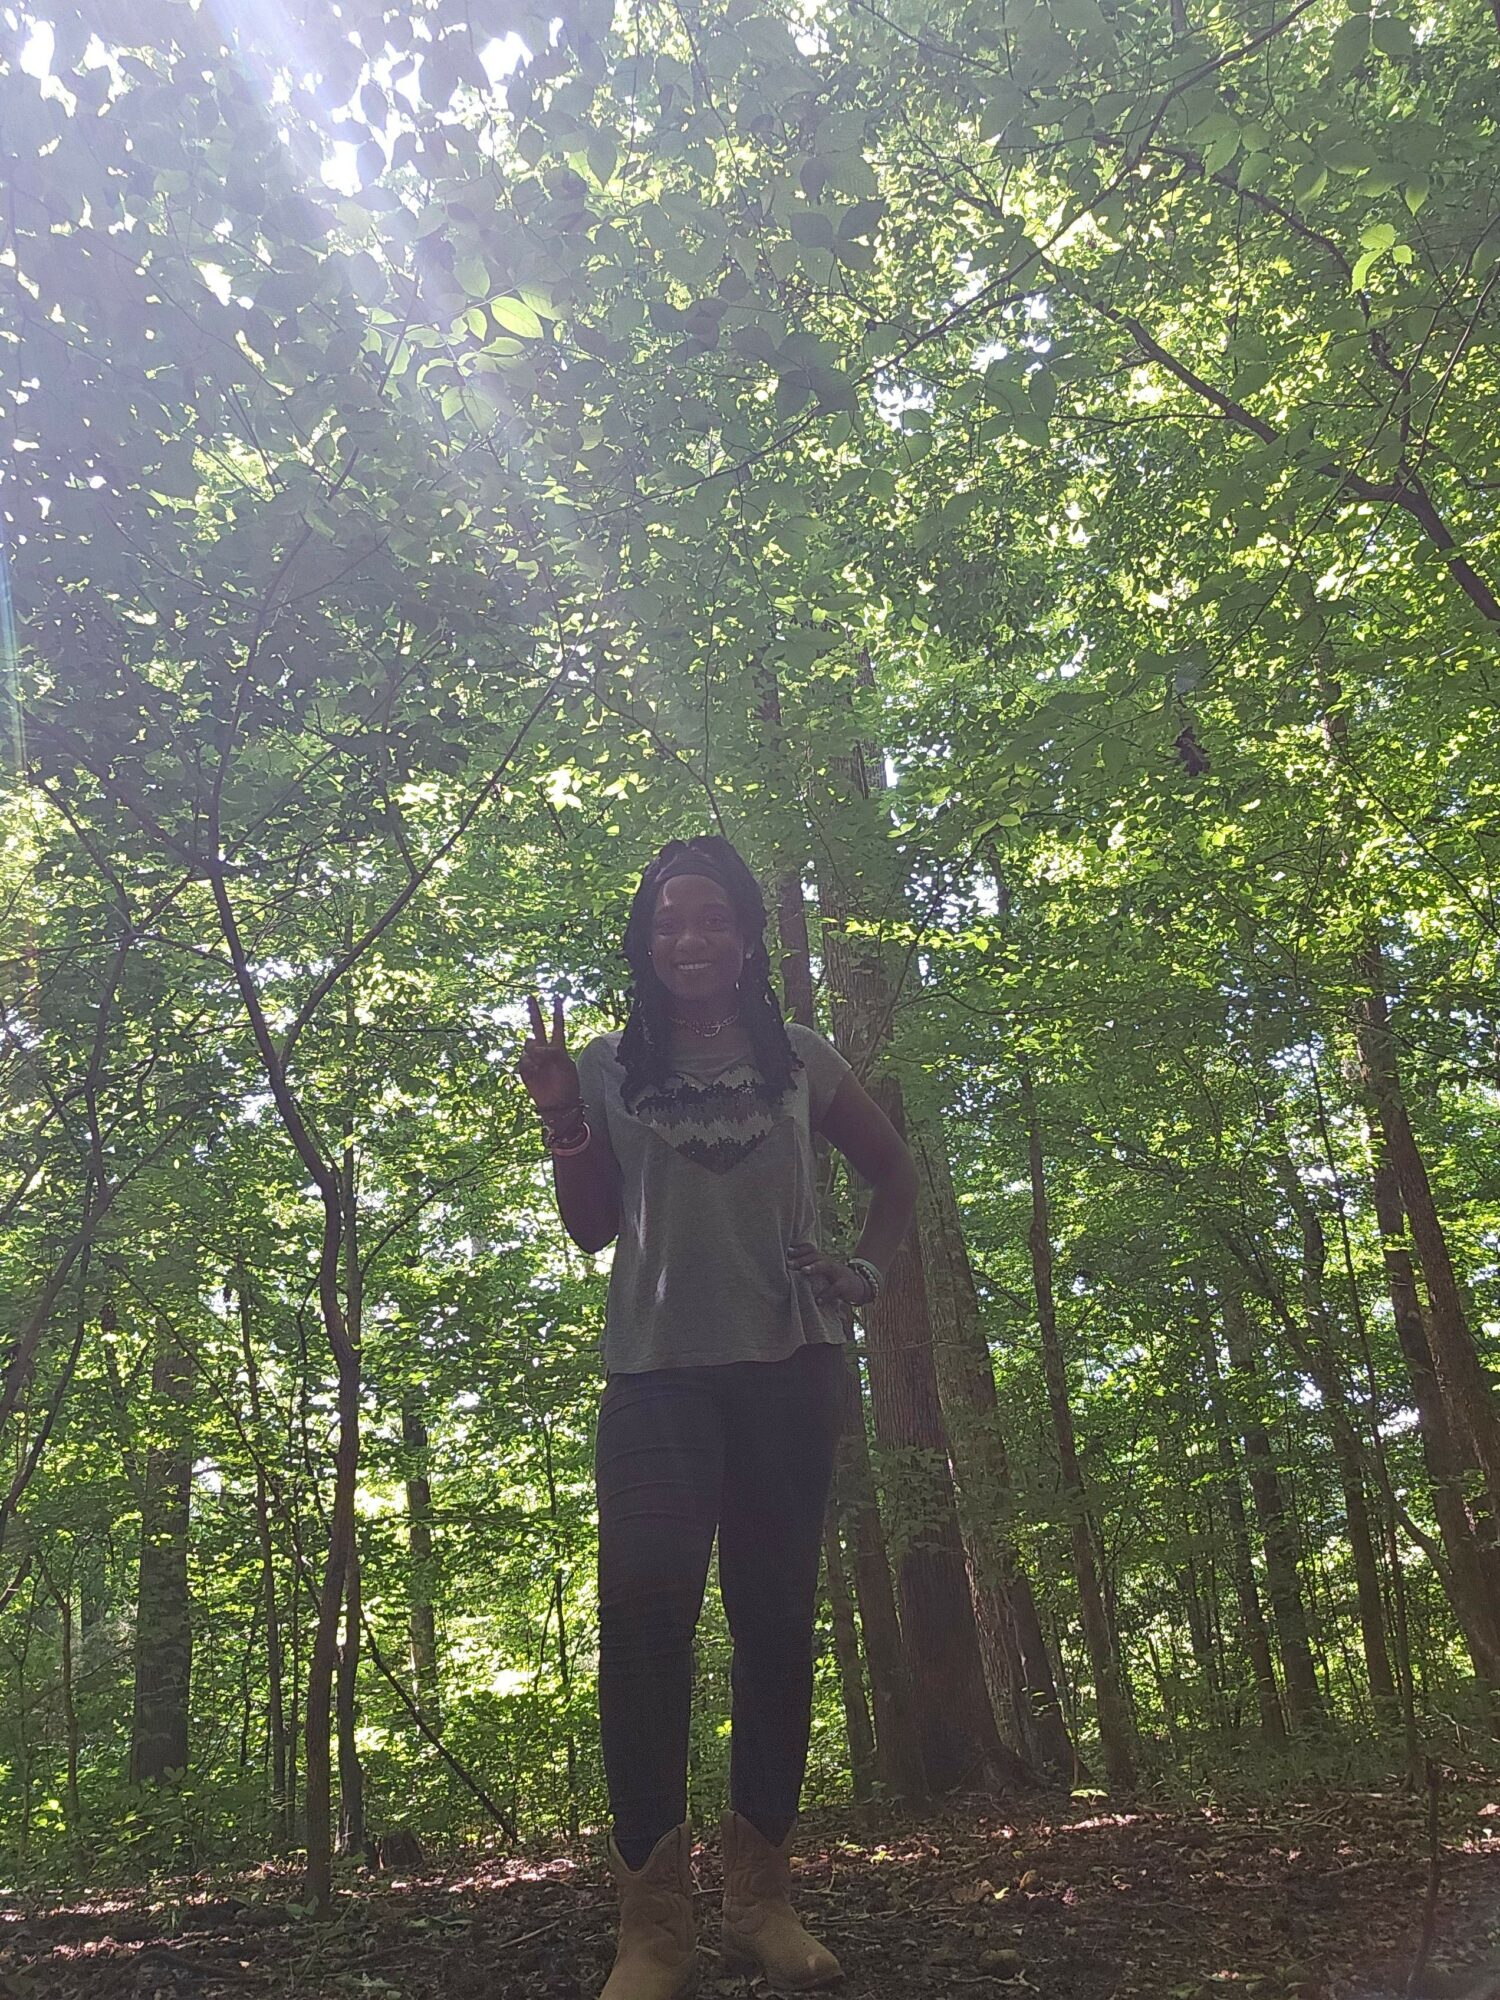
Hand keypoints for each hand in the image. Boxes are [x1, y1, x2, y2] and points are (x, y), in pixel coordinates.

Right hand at [517, 993, 581, 1115]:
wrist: (558, 1104)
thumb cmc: (567, 1084)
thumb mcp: (564, 1063)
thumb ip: (550, 1050)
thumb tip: (532, 1046)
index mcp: (558, 1047)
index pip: (557, 1026)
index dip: (557, 1012)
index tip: (558, 998)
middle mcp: (545, 1050)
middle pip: (537, 1027)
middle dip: (534, 1012)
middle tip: (531, 997)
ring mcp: (534, 1059)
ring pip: (528, 1045)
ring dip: (534, 1052)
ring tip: (541, 1065)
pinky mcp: (525, 1070)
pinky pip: (523, 1060)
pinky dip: (529, 1064)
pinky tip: (535, 1072)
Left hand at [788, 1242, 874, 1308]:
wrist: (860, 1286)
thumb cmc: (835, 1279)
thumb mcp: (823, 1272)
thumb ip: (810, 1268)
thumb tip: (787, 1269)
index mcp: (822, 1259)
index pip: (810, 1249)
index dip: (799, 1249)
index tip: (786, 1252)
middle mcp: (829, 1263)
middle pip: (814, 1256)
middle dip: (801, 1259)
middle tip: (788, 1264)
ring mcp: (838, 1273)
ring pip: (825, 1266)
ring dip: (814, 1267)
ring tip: (803, 1271)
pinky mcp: (845, 1285)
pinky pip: (835, 1289)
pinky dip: (826, 1295)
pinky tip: (818, 1300)